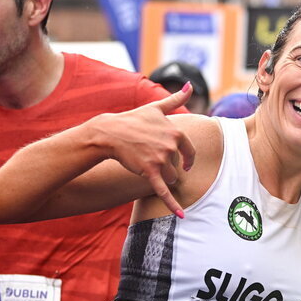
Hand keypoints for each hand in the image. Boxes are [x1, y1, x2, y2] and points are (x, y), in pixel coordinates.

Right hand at [96, 85, 196, 216]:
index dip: (188, 159)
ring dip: (162, 176)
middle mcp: (171, 145)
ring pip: (170, 177)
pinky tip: (181, 216)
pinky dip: (173, 205)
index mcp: (176, 131)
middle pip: (178, 166)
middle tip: (151, 157)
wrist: (109, 133)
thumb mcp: (155, 108)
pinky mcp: (149, 172)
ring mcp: (160, 159)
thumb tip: (190, 85)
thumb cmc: (133, 120)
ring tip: (146, 165)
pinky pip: (164, 191)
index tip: (187, 164)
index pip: (189, 151)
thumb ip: (175, 99)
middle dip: (167, 165)